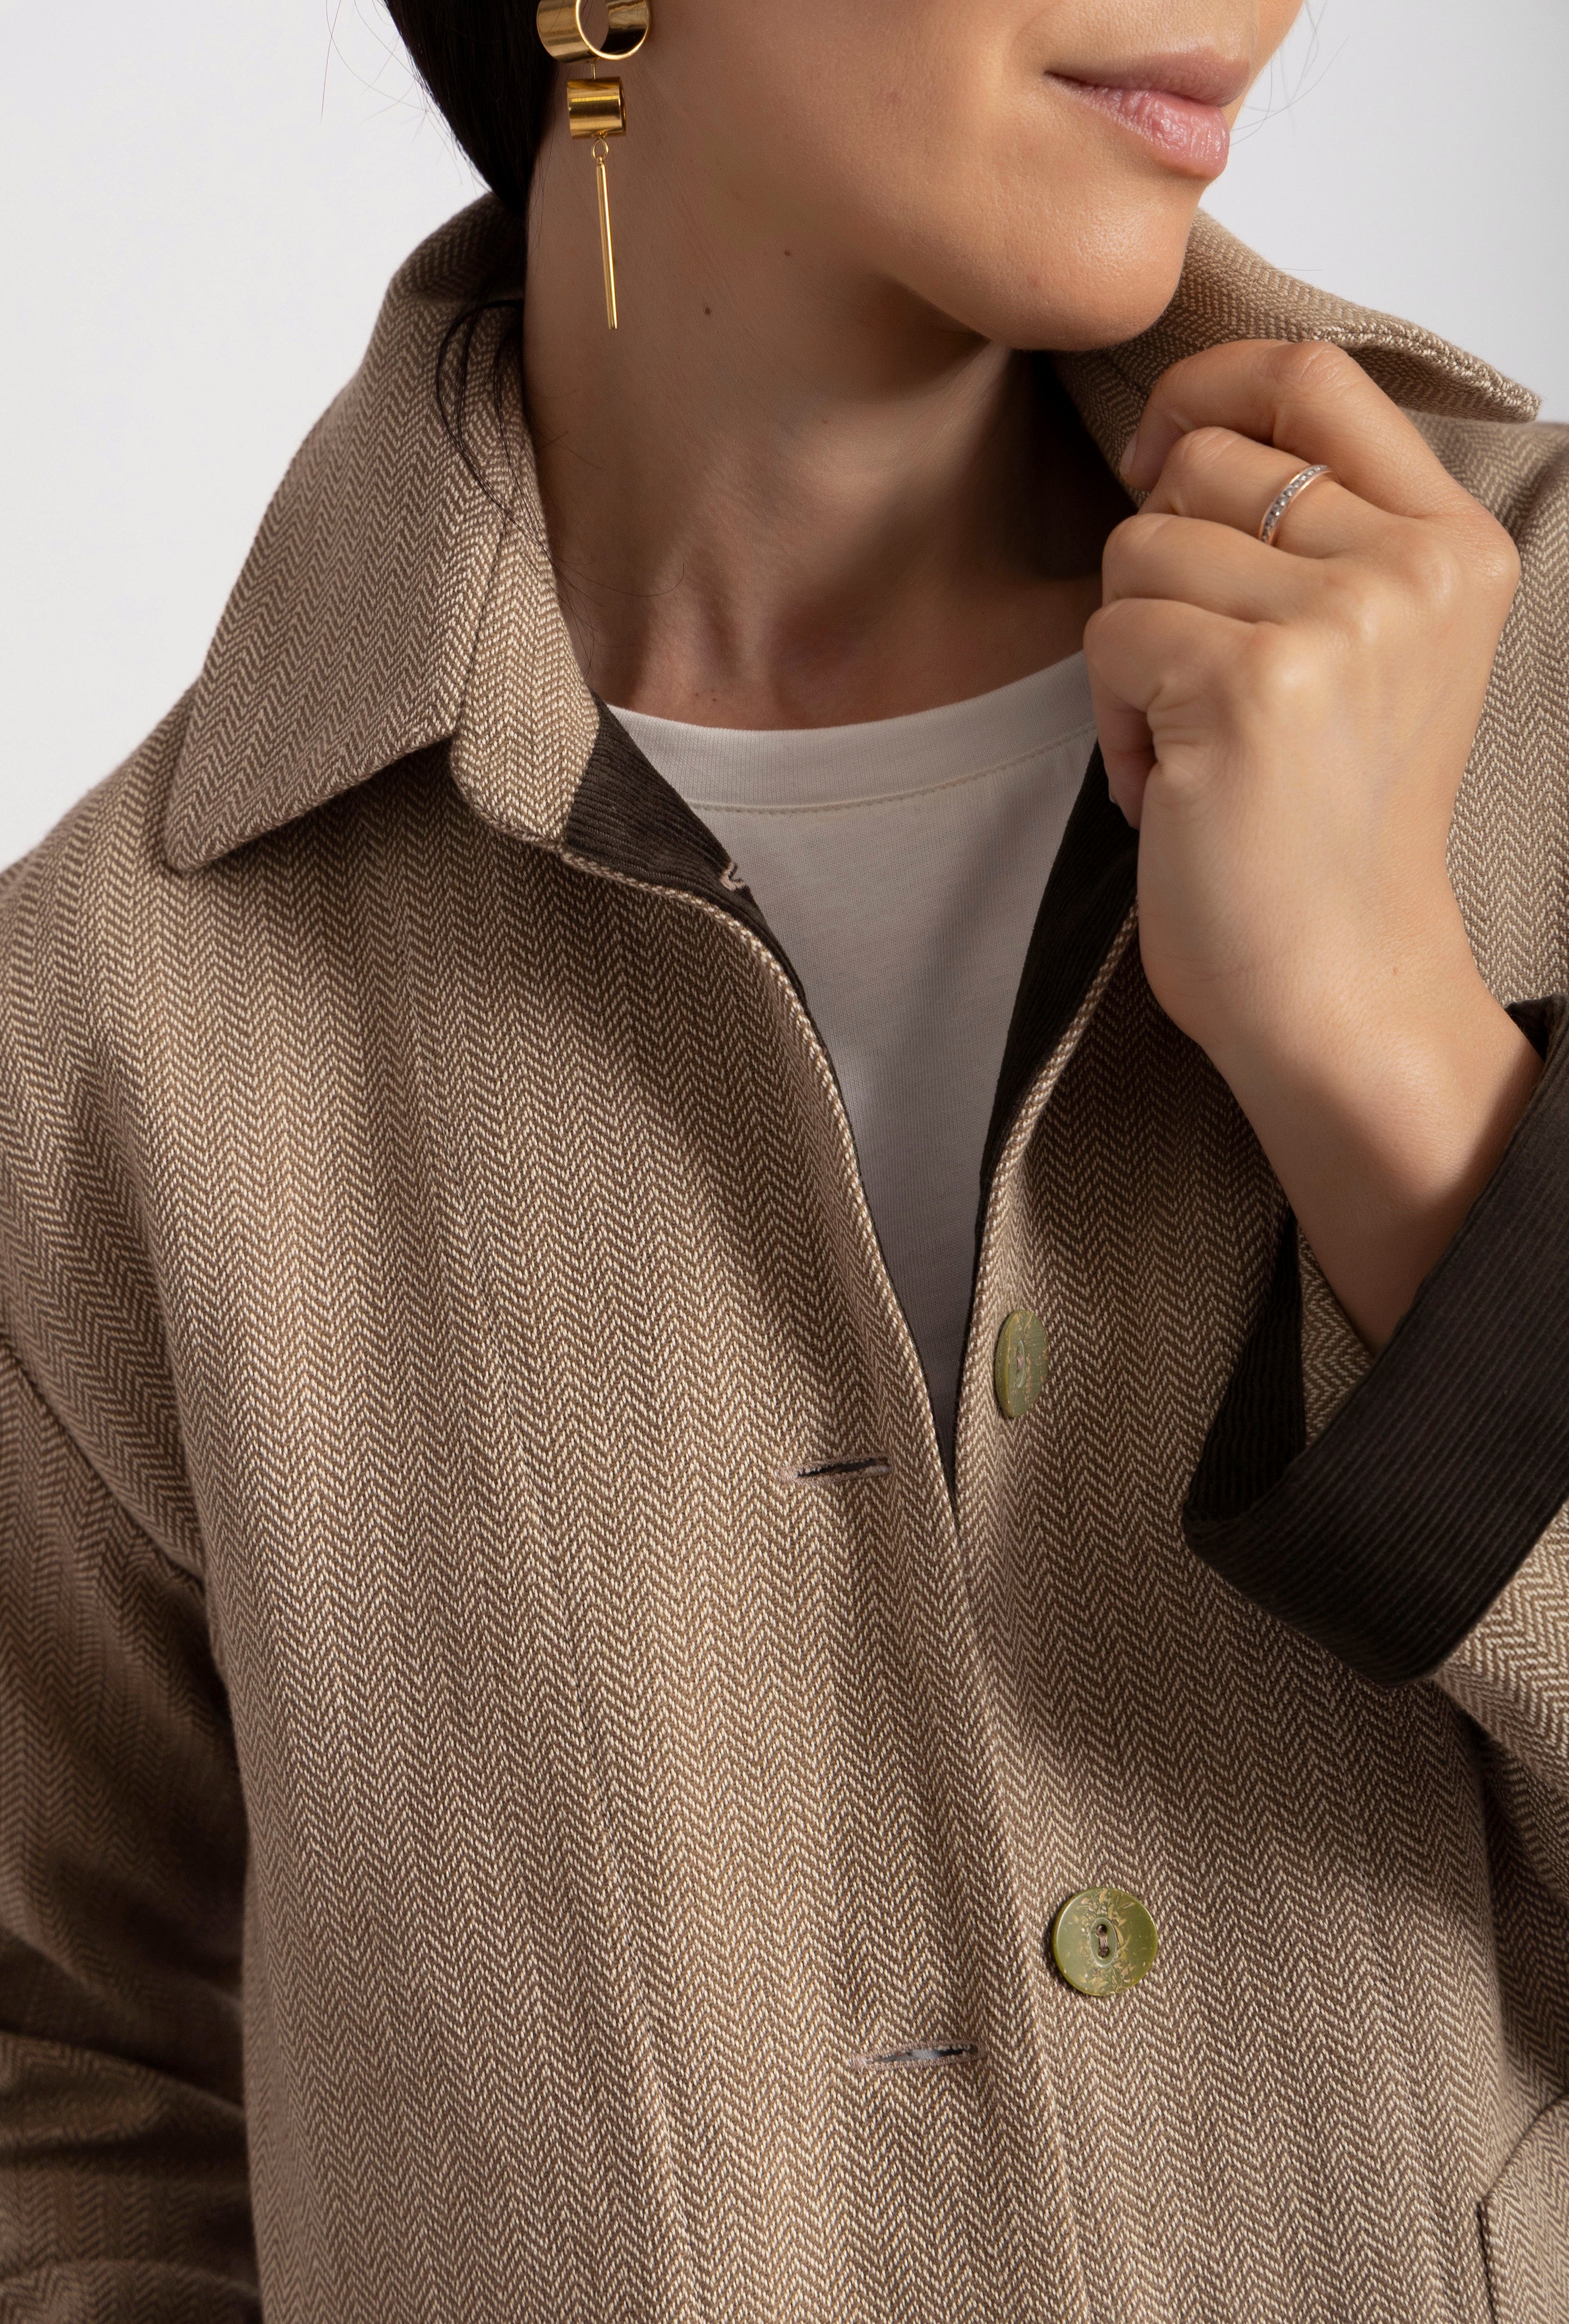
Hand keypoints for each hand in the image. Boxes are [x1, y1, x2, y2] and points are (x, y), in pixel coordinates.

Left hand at [1084, 340, 1540, 1347]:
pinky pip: (1111, 636)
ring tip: (1190, 748)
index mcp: (1452, 546)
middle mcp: (1411, 569)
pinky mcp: (1245, 686)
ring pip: (1137, 549)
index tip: (1155, 458)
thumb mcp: (1361, 652)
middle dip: (1157, 567)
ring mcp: (1336, 622)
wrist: (1338, 988)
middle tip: (1194, 680)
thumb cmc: (1326, 834)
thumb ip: (1309, 534)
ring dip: (1130, 654)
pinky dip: (1115, 721)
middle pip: (1198, 466)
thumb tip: (1173, 436)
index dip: (1205, 391)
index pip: (1311, 375)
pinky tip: (1171, 789)